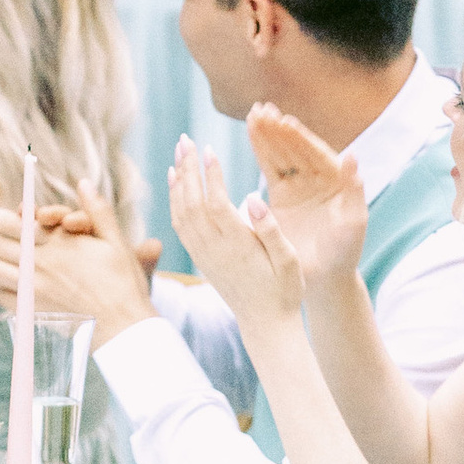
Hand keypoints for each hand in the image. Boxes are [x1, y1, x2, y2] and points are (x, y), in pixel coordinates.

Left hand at [0, 205, 153, 333]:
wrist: (123, 328)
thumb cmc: (123, 284)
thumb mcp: (115, 241)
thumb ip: (97, 210)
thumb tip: (82, 182)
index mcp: (57, 244)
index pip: (13, 225)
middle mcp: (40, 266)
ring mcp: (34, 290)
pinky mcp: (34, 312)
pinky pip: (5, 298)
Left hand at [166, 138, 303, 351]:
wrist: (266, 324)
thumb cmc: (284, 291)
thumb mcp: (289, 261)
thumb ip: (270, 229)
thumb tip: (252, 197)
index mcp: (237, 245)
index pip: (215, 202)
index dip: (210, 175)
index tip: (208, 148)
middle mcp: (214, 248)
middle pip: (192, 201)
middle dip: (187, 168)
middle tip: (185, 139)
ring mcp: (203, 254)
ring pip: (181, 211)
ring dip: (177, 179)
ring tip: (178, 152)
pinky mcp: (200, 258)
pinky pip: (179, 224)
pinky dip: (174, 199)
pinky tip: (175, 181)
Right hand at [241, 102, 366, 282]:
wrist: (323, 278)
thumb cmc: (344, 253)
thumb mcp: (354, 222)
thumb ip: (354, 189)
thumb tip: (352, 155)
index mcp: (337, 181)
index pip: (317, 154)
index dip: (301, 138)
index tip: (285, 121)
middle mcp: (319, 178)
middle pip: (297, 148)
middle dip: (280, 129)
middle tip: (262, 110)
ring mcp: (300, 185)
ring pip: (282, 153)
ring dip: (268, 133)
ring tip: (253, 113)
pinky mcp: (282, 195)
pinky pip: (270, 166)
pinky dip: (261, 148)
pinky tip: (251, 130)